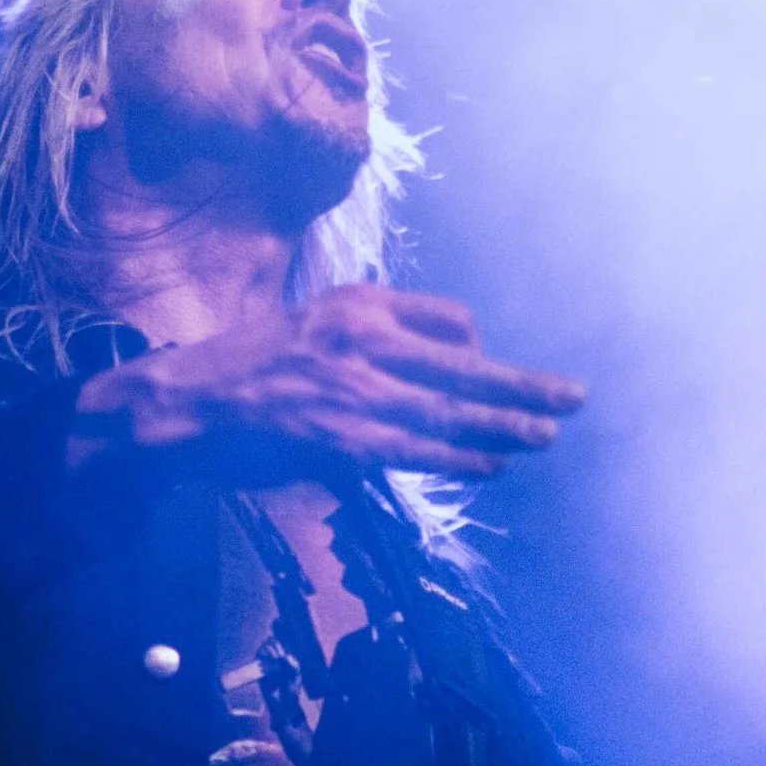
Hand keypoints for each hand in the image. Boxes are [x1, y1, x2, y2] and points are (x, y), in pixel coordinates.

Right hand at [72, 285, 585, 484]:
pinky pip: (414, 448)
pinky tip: (492, 461)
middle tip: (575, 396)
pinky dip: (457, 455)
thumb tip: (437, 354)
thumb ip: (374, 336)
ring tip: (547, 435)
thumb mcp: (317, 322)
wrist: (190, 398)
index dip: (478, 347)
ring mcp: (354, 391)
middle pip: (464, 363)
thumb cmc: (254, 364)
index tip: (487, 364)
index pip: (449, 317)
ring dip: (503, 425)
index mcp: (360, 304)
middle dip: (523, 384)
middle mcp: (364, 339)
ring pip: (448, 410)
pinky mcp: (341, 438)